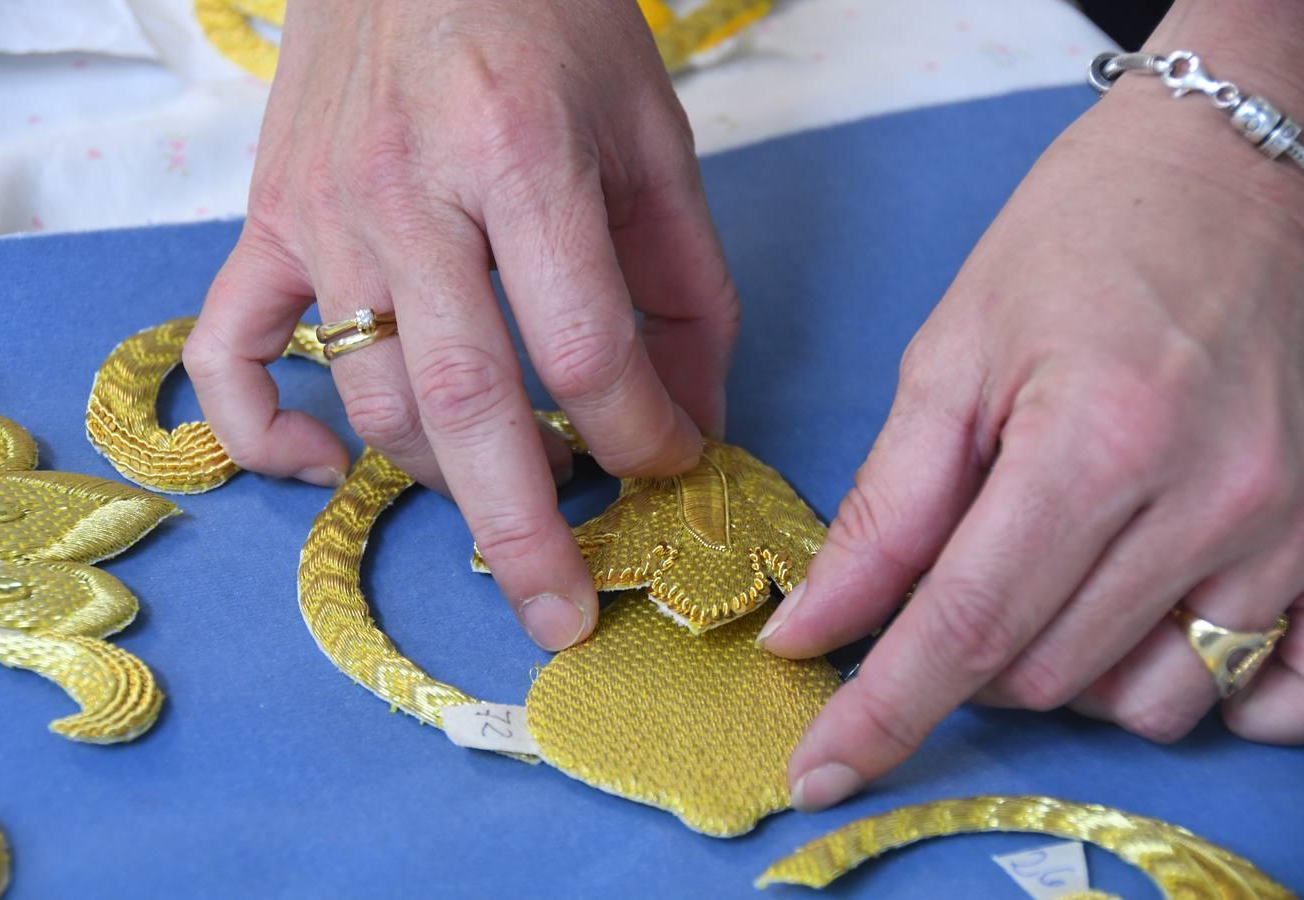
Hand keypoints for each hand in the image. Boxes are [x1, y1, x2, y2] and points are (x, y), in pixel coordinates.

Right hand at [183, 0, 737, 650]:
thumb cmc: (550, 21)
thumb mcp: (650, 135)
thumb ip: (687, 281)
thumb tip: (694, 417)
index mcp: (521, 155)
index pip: (586, 346)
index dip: (642, 433)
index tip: (672, 466)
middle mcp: (408, 192)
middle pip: (465, 401)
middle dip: (526, 529)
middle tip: (567, 614)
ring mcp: (322, 213)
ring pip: (369, 396)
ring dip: (443, 479)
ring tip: (510, 497)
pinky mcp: (268, 222)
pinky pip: (230, 351)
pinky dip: (263, 432)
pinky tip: (324, 472)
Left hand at [759, 9, 1303, 807]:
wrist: (1235, 169)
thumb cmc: (1081, 239)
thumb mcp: (954, 352)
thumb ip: (887, 504)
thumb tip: (814, 624)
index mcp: (1097, 443)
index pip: (964, 626)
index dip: (882, 712)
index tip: (817, 774)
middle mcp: (1210, 505)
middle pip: (1041, 672)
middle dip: (960, 653)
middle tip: (950, 570)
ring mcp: (1289, 532)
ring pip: (1141, 698)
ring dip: (1061, 666)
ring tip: (1046, 568)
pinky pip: (1269, 694)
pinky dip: (1185, 684)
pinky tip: (1141, 624)